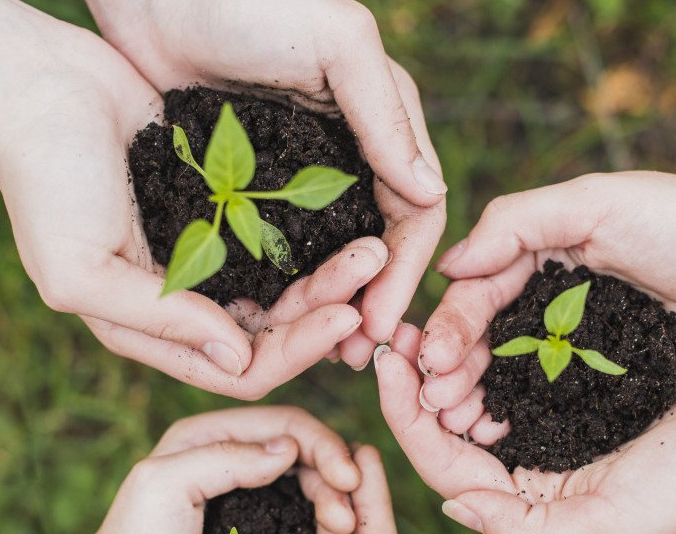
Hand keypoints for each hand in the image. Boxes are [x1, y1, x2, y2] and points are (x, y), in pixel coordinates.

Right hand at [0, 30, 390, 398]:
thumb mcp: (81, 269)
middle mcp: (186, 303)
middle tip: (375, 268)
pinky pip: (281, 238)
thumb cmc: (45, 183)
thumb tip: (239, 359)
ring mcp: (207, 255)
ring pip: (286, 286)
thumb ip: (158, 319)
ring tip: (373, 245)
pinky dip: (314, 238)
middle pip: (276, 331)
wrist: (40, 88)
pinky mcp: (223, 209)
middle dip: (326, 308)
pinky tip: (348, 221)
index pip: (241, 368)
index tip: (346, 315)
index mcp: (152, 329)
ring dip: (330, 273)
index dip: (297, 351)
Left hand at [67, 406, 363, 533]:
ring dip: (333, 506)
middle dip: (335, 481)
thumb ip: (224, 458)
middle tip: (348, 522)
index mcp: (207, 435)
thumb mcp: (166, 489)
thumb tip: (289, 449)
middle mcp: (228, 457)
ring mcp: (241, 494)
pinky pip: (299, 516)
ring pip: (307, 485)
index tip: (349, 482)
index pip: (286, 423)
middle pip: (303, 453)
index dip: (324, 447)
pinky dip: (322, 527)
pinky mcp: (250, 530)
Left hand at [86, 0, 447, 365]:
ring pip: (323, 257)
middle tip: (353, 357)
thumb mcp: (336, 43)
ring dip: (324, 305)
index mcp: (383, 124)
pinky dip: (276, 284)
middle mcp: (347, 155)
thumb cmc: (252, 0)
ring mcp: (294, 175)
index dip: (405, 274)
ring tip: (313, 349)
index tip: (383, 326)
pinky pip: (271, 247)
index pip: (414, 214)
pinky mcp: (244, 183)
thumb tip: (431, 195)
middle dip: (369, 303)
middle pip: (373, 247)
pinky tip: (264, 317)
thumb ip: (385, 115)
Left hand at [376, 322, 675, 533]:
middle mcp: (547, 480)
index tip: (383, 366)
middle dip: (421, 390)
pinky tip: (480, 318)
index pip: (451, 472)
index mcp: (542, 516)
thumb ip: (524, 532)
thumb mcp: (610, 529)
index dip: (408, 421)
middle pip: (459, 436)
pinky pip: (528, 373)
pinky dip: (499, 350)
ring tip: (427, 325)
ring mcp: (571, 436)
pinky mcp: (595, 395)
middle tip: (395, 336)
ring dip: (454, 367)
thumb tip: (452, 508)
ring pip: (487, 402)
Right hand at [416, 172, 675, 414]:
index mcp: (553, 248)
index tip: (427, 361)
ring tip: (459, 427)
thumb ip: (520, 221)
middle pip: (491, 337)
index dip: (451, 324)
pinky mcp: (621, 380)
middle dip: (456, 369)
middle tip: (433, 404)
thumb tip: (449, 264)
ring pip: (520, 374)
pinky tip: (504, 435)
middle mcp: (564, 296)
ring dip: (483, 397)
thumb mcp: (603, 202)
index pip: (481, 288)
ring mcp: (591, 342)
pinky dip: (528, 415)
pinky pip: (562, 400)